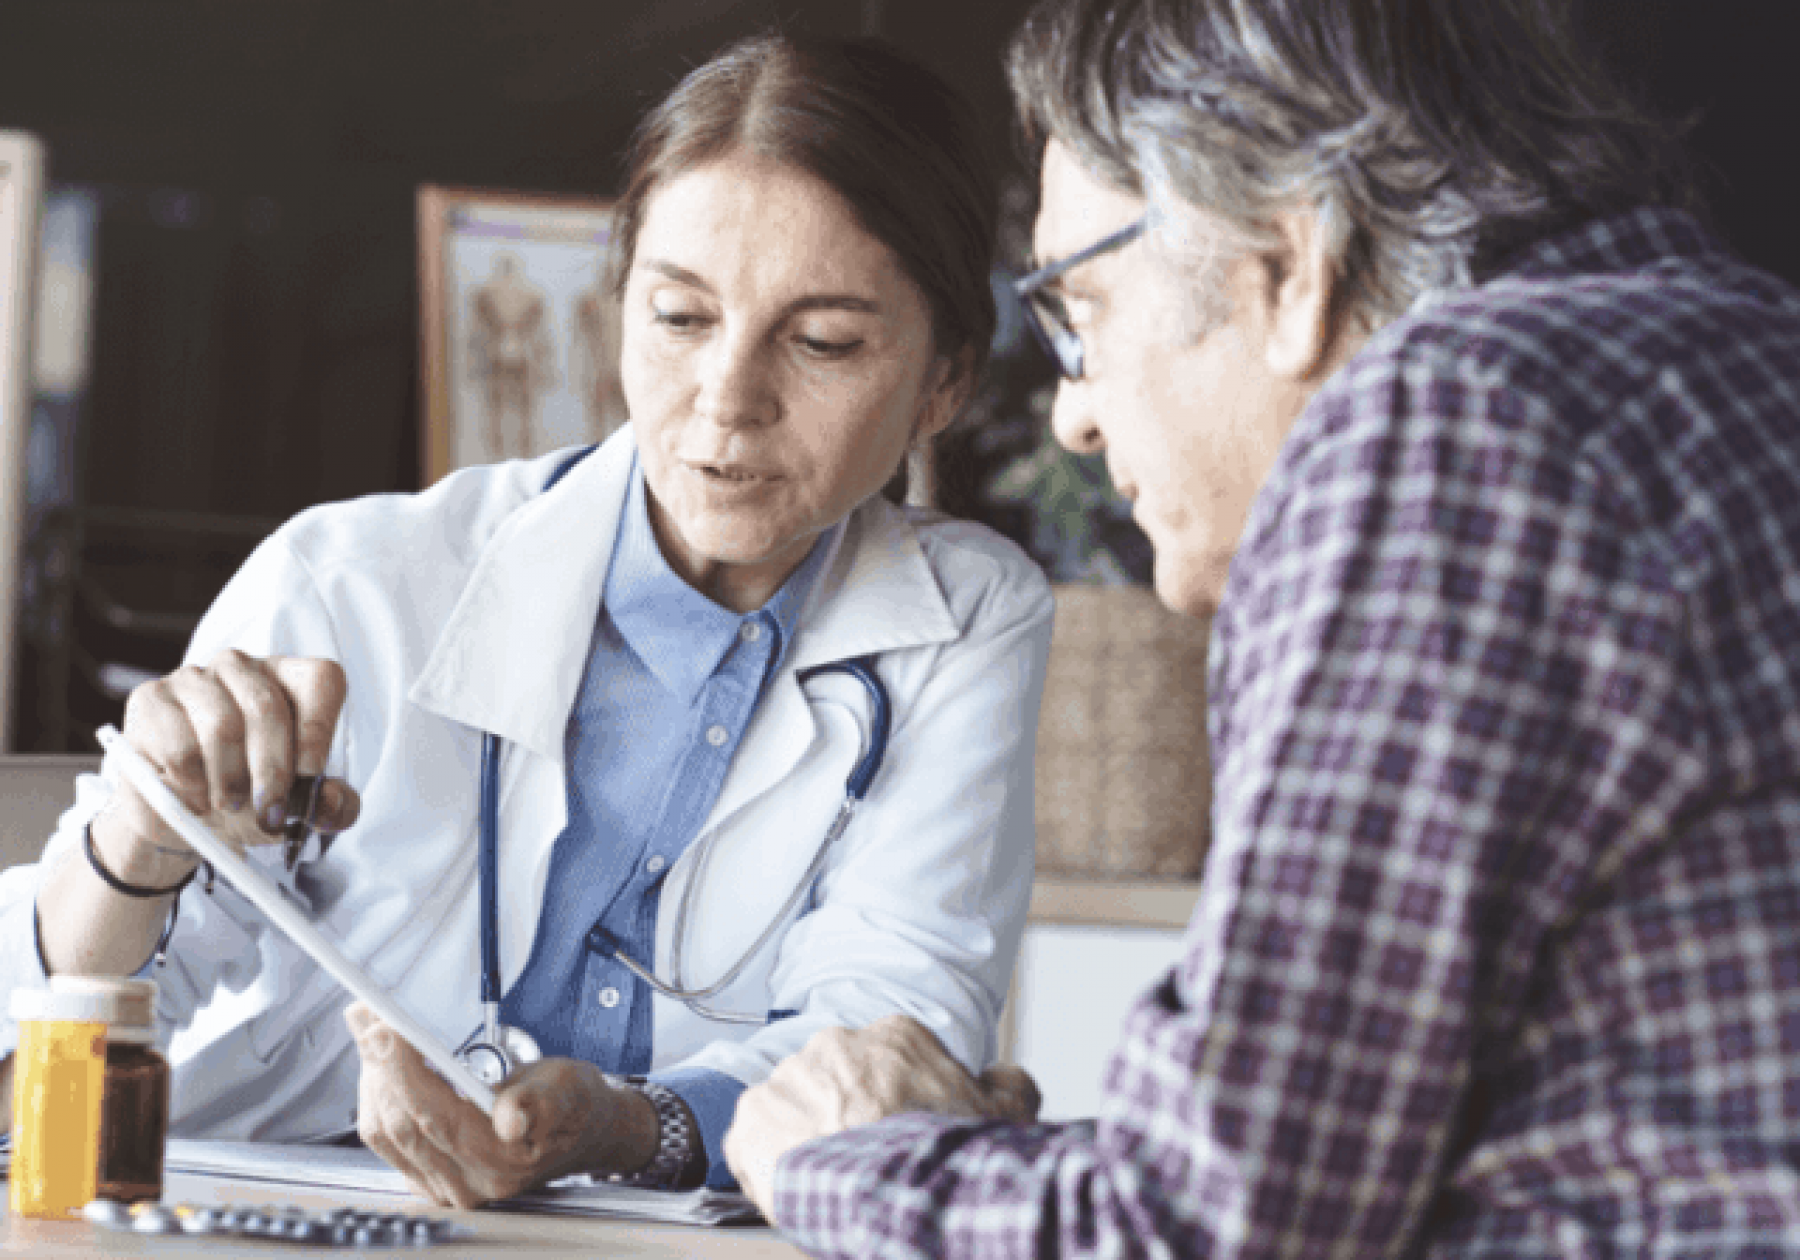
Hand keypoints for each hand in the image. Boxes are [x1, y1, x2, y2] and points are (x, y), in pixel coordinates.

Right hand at [98, 651, 360, 885]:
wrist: (181, 815)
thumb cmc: (248, 795)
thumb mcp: (296, 805)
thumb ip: (330, 806)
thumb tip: (334, 800)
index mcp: (289, 680)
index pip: (321, 679)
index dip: (319, 726)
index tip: (311, 771)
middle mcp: (241, 668)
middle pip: (266, 707)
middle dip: (272, 770)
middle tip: (269, 812)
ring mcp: (193, 678)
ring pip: (221, 728)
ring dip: (229, 781)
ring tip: (229, 805)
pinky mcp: (150, 700)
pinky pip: (178, 746)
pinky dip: (192, 784)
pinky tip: (196, 796)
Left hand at [344, 1004, 660, 1207]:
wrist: (581, 1130)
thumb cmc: (572, 1104)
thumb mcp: (567, 1090)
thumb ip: (539, 1102)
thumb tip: (511, 1119)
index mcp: (500, 1162)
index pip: (432, 1115)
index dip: (402, 1069)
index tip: (387, 1026)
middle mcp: (467, 1182)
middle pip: (400, 1123)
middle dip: (379, 1065)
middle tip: (370, 1018)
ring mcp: (444, 1182)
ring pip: (384, 1131)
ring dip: (372, 1078)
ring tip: (371, 1033)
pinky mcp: (428, 1174)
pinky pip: (385, 1139)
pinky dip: (376, 1095)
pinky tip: (379, 1063)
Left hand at [723, 1014, 1039, 1216]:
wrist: (891, 1192)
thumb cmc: (942, 1155)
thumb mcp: (1004, 1117)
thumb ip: (1008, 1086)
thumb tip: (1004, 1077)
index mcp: (894, 1037)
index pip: (892, 1064)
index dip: (898, 1103)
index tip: (903, 1133)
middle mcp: (836, 1044)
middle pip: (840, 1082)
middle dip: (849, 1116)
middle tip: (867, 1160)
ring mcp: (790, 1078)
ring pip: (796, 1109)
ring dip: (808, 1139)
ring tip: (831, 1181)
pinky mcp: (753, 1117)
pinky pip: (751, 1140)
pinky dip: (765, 1163)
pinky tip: (791, 1188)